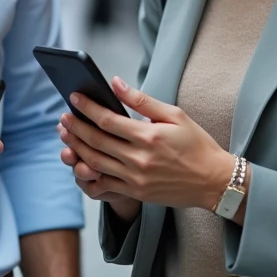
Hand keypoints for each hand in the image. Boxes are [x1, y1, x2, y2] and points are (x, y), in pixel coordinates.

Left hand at [57, 76, 239, 214]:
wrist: (214, 181)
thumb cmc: (197, 145)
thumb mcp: (174, 115)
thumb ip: (142, 100)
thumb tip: (116, 83)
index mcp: (149, 137)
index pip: (108, 120)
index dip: (88, 108)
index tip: (74, 97)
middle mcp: (140, 159)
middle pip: (97, 142)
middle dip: (76, 128)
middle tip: (62, 117)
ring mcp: (136, 179)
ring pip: (96, 163)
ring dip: (77, 149)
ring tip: (65, 136)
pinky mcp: (137, 193)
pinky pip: (105, 186)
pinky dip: (89, 175)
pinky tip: (79, 164)